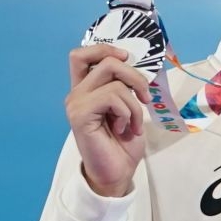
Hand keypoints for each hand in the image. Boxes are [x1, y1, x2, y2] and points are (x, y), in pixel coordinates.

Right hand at [66, 44, 151, 196]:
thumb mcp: (129, 107)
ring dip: (135, 105)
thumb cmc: (123, 142)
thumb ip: (125, 86)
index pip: (82, 55)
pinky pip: (113, 98)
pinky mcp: (80, 114)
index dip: (104, 49)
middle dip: (135, 76)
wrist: (117, 171)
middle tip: (145, 97)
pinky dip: (128, 113)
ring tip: (133, 124)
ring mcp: (76, 103)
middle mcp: (77, 93)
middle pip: (106, 61)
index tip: (126, 59)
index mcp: (87, 89)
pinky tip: (124, 130)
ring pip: (116, 82)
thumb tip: (136, 67)